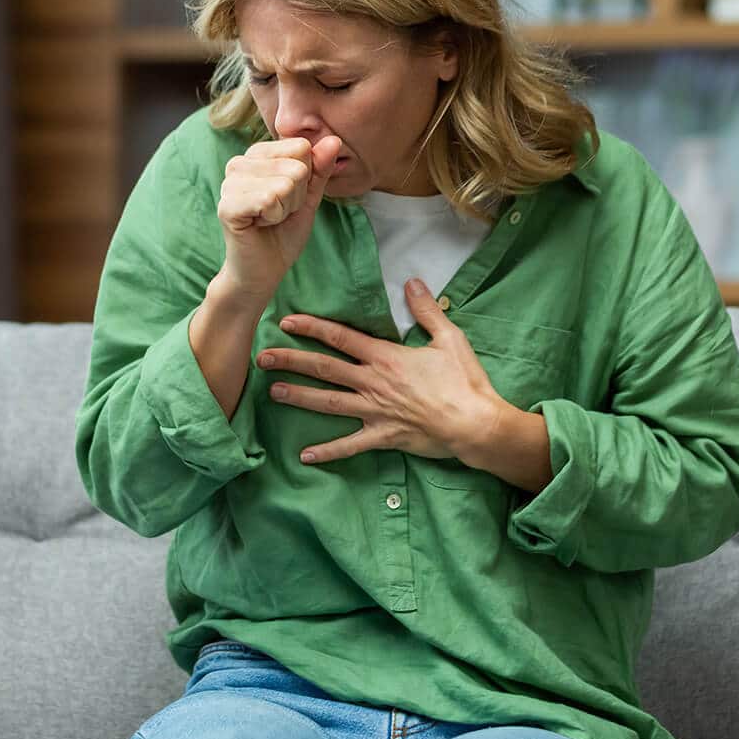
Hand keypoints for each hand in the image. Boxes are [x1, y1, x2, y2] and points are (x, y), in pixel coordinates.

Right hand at [218, 135, 343, 299]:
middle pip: (296, 167)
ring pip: (284, 184)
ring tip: (269, 220)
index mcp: (257, 155)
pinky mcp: (227, 205)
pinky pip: (269, 199)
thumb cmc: (283, 232)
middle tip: (278, 213)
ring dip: (285, 209)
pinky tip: (259, 225)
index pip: (301, 147)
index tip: (288, 198)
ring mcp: (229, 183)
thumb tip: (333, 140)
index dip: (304, 179)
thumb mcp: (309, 197)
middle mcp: (239, 163)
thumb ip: (320, 169)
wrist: (263, 271)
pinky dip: (273, 217)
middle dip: (296, 197)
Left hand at [256, 279, 505, 464]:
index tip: (286, 322)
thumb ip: (426, 310)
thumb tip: (412, 282)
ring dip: (299, 397)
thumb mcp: (449, 338)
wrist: (475, 423)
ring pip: (328, 403)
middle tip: (262, 358)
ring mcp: (375, 411)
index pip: (340, 338)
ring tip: (273, 392)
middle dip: (291, 361)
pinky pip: (350, 445)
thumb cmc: (464, 381)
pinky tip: (305, 455)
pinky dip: (328, 451)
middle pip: (324, 368)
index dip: (311, 328)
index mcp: (386, 357)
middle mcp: (373, 382)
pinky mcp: (383, 436)